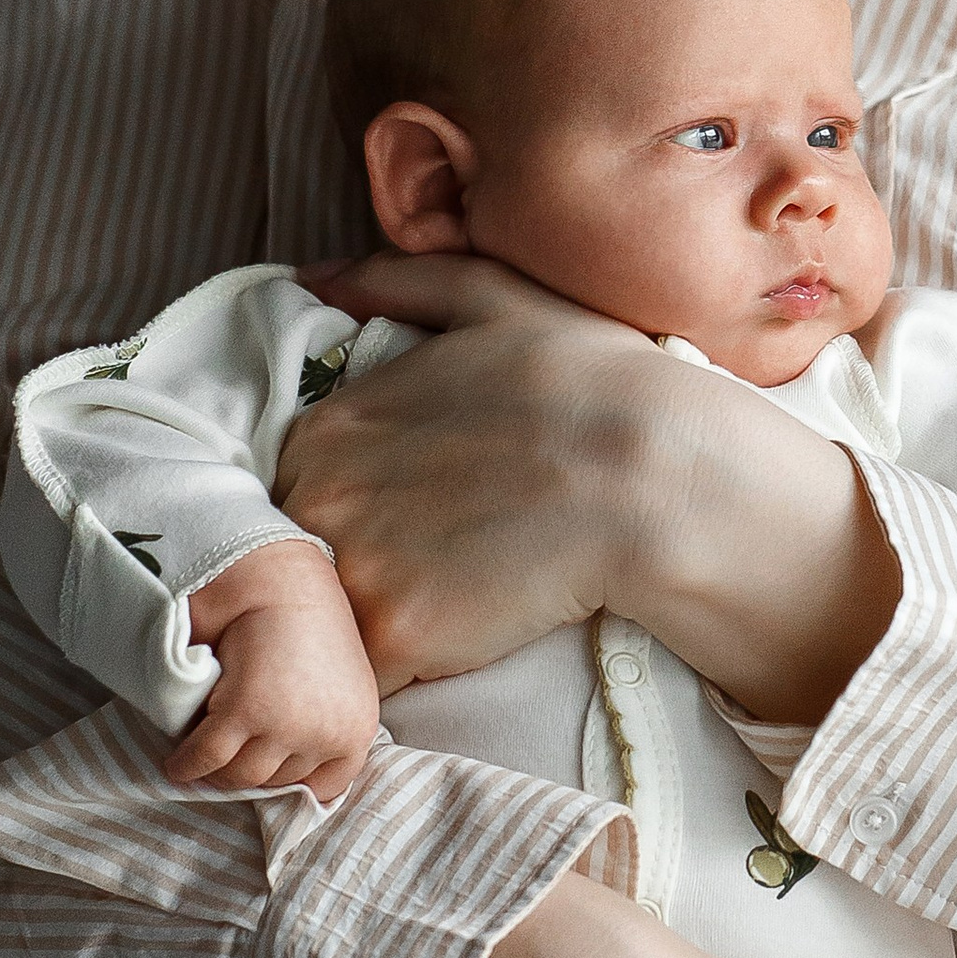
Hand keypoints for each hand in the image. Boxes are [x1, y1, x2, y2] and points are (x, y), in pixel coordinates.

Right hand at [164, 542, 379, 805]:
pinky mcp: (247, 711)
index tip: (261, 772)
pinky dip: (187, 763)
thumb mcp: (334, 687)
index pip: (324, 788)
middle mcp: (329, 734)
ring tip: (200, 754)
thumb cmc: (302, 627)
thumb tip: (279, 775)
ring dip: (216, 769)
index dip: (287, 783)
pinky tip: (177, 762)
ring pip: (240, 775)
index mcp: (356, 728)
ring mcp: (288, 726)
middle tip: (222, 753)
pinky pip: (208, 757)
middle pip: (274, 782)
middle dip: (246, 769)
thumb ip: (321, 727)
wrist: (279, 581)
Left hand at [276, 251, 897, 716]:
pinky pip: (362, 678)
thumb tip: (316, 278)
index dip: (355, 513)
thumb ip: (398, 281)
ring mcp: (353, 566)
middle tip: (434, 574)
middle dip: (350, 571)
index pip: (298, 490)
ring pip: (327, 622)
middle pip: (300, 557)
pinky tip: (445, 659)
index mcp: (328, 424)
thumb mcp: (494, 300)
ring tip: (442, 619)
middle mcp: (319, 492)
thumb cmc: (592, 383)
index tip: (412, 523)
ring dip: (366, 629)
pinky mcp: (396, 636)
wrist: (658, 476)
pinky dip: (390, 679)